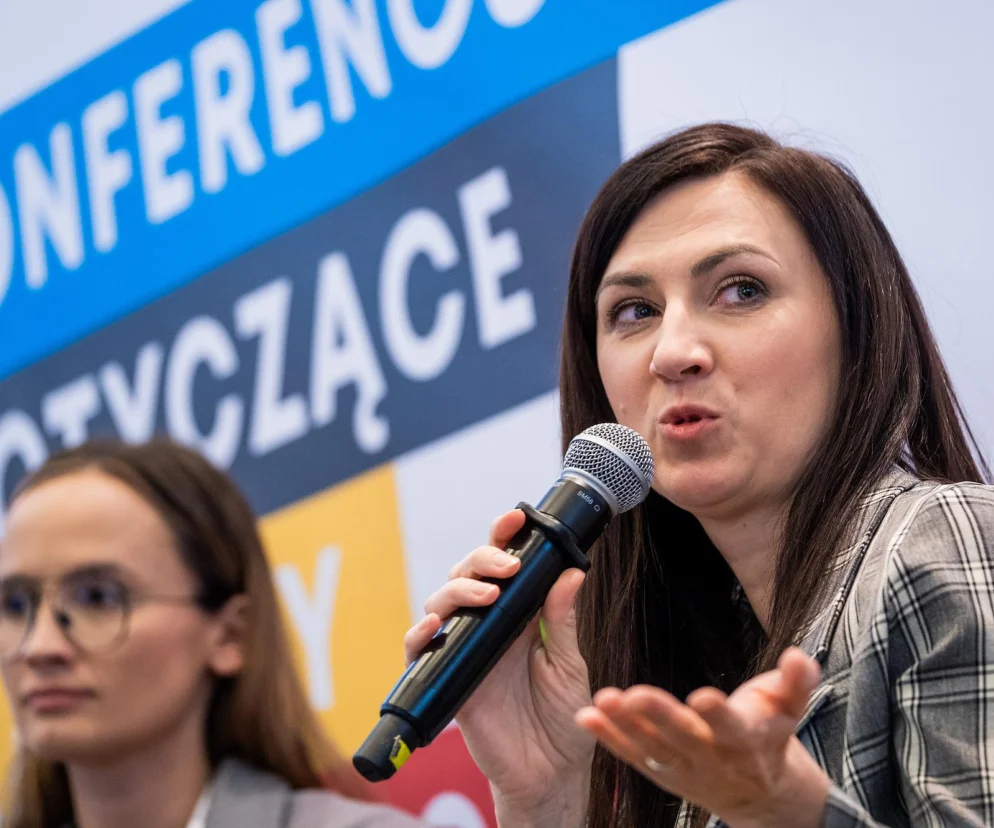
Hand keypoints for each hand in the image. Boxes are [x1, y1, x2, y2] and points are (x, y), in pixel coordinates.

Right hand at [404, 510, 594, 824]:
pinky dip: (420, 634)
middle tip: (508, 566)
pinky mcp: (446, 678)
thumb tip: (572, 572)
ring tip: (486, 595)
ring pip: (441, 602)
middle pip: (468, 574)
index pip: (505, 565)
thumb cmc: (561, 717)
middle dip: (482, 559)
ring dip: (458, 590)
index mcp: (520, 615)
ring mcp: (465, 648)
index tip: (515, 518)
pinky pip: (420, 650)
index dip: (504, 537)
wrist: (548, 772)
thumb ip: (564, 621)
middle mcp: (488, 625)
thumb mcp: (570, 664)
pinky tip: (433, 627)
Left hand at [574, 647, 829, 827]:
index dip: (719, 715)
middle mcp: (713, 758)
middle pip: (684, 738)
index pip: (732, 727)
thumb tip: (800, 656)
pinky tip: (586, 717)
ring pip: (652, 748)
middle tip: (635, 694)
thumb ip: (796, 682)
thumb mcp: (789, 708)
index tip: (703, 696)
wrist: (760, 794)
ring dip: (625, 727)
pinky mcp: (660, 771)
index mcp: (747, 740)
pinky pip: (631, 755)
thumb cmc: (768, 733)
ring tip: (602, 702)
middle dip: (660, 716)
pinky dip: (608, 738)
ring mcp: (684, 769)